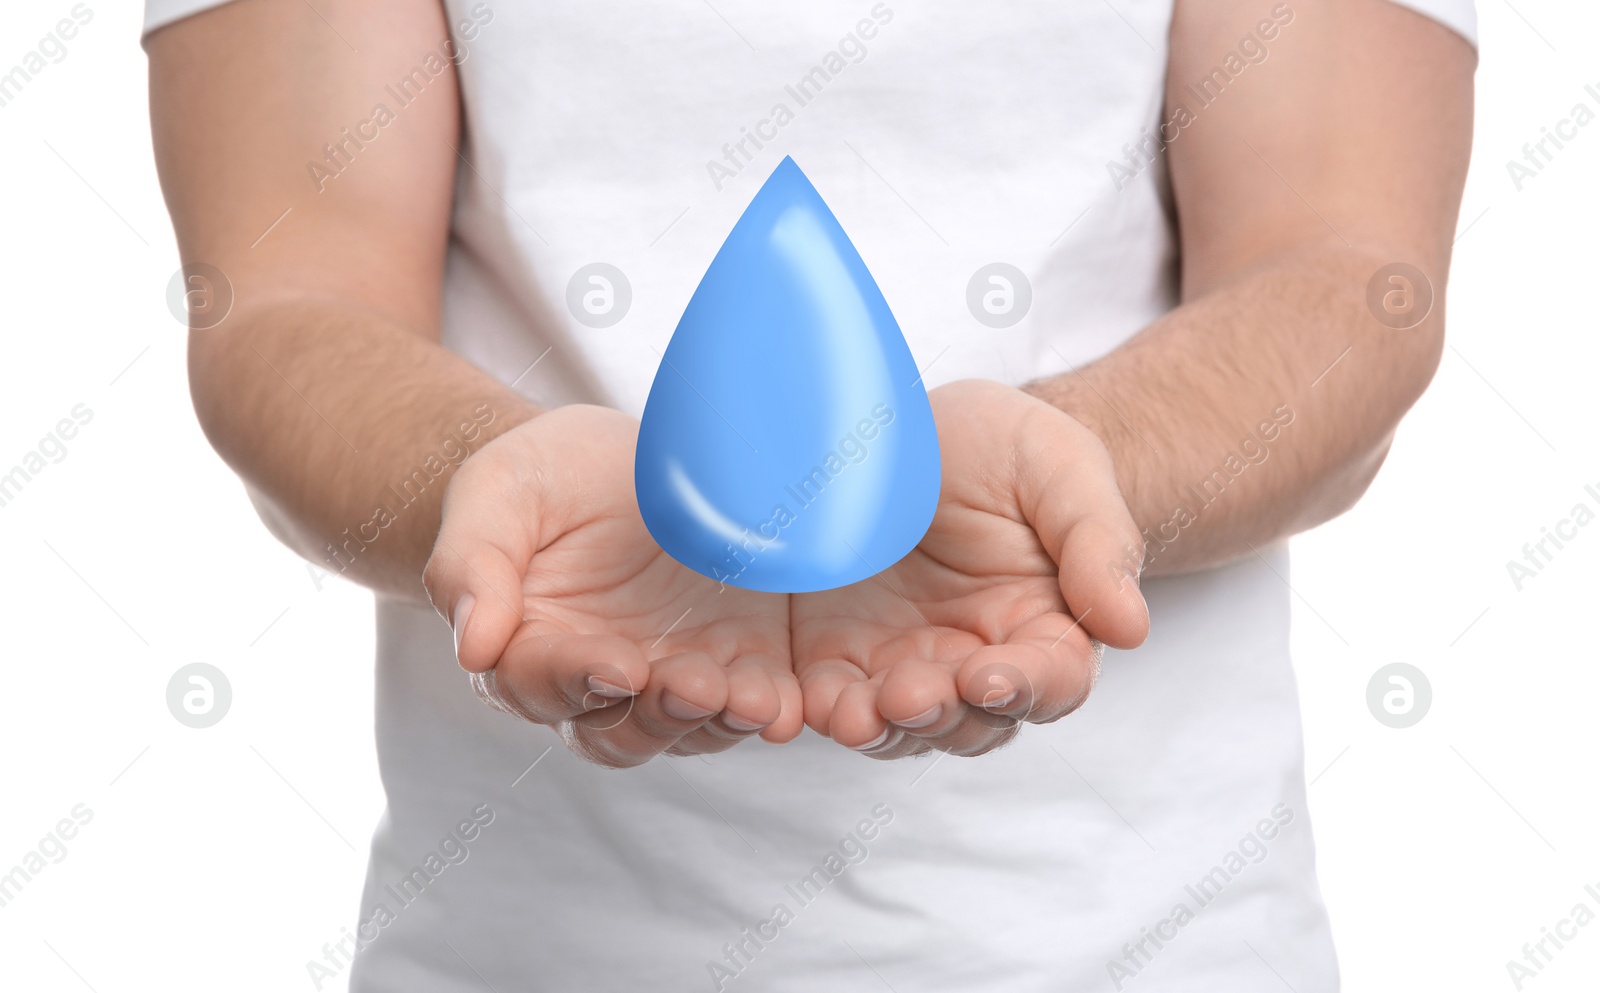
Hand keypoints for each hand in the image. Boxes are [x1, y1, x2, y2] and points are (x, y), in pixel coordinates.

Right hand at [422, 405, 801, 767]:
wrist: (614, 456)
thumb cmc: (537, 477)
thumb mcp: (495, 493)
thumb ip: (471, 564)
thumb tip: (473, 645)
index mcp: (527, 651)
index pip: (541, 684)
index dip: (577, 680)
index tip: (616, 666)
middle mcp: (599, 683)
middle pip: (621, 729)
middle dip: (660, 716)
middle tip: (695, 688)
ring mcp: (672, 674)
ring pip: (690, 727)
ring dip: (721, 721)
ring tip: (754, 701)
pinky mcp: (735, 655)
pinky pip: (751, 696)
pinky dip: (769, 705)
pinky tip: (789, 700)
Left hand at [790, 379, 1149, 758]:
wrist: (920, 427)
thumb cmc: (1010, 449)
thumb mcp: (1063, 469)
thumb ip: (1099, 543)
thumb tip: (1130, 629)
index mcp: (1047, 628)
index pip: (1052, 680)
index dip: (1024, 687)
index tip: (990, 676)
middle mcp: (979, 662)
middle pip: (972, 721)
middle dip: (941, 716)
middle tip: (911, 695)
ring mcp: (907, 665)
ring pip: (902, 727)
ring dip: (879, 728)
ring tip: (855, 713)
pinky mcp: (840, 655)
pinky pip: (833, 697)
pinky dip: (822, 709)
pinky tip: (805, 704)